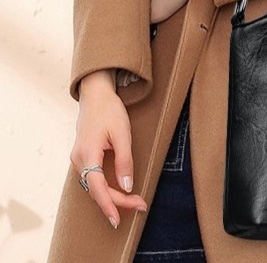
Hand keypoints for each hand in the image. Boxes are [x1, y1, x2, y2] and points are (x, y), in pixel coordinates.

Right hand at [70, 70, 147, 228]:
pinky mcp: (83, 157)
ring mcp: (79, 159)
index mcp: (87, 153)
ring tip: (134, 201)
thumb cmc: (109, 110)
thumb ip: (124, 160)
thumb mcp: (122, 133)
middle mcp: (79, 159)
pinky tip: (120, 190)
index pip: (96, 187)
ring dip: (113, 196)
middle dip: (118, 201)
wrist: (95, 95)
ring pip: (94, 186)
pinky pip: (93, 178)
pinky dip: (106, 187)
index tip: (118, 219)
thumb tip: (127, 185)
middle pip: (97, 189)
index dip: (108, 204)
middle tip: (141, 205)